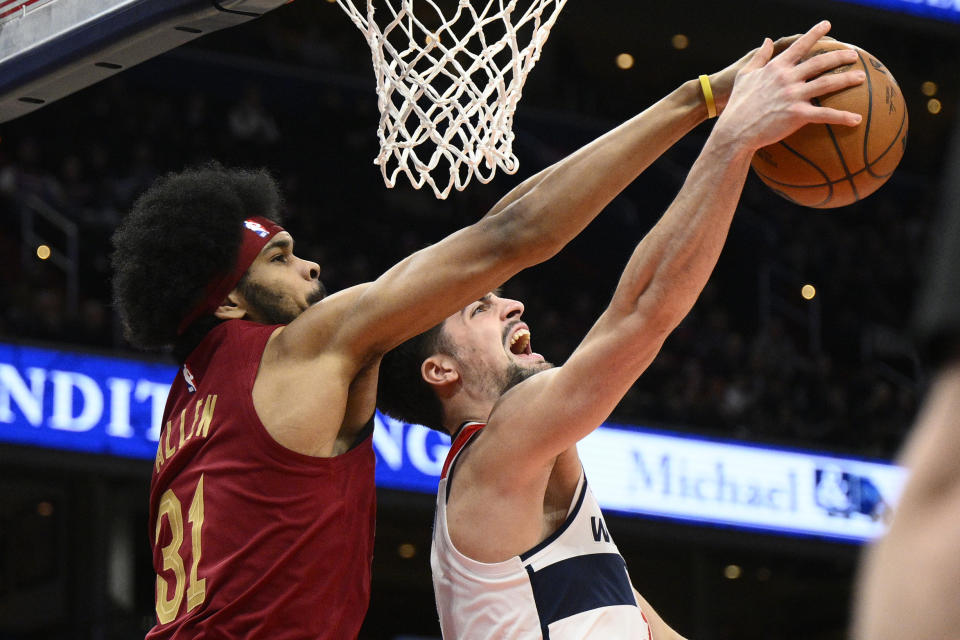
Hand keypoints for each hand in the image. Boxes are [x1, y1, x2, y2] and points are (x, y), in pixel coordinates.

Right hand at [712, 20, 863, 151]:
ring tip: (861, 77)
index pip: (799, 46)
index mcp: (776, 67)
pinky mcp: (797, 114)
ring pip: (827, 83)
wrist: (734, 130)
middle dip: (839, 56)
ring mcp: (793, 95)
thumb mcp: (744, 76)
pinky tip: (856, 119)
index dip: (815, 34)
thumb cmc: (737, 105)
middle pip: (820, 62)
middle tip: (853, 54)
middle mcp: (787, 78)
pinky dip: (842, 117)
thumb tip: (766, 40)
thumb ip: (759, 57)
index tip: (828, 25)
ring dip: (846, 79)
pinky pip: (824, 114)